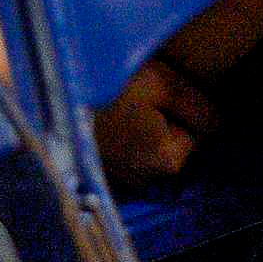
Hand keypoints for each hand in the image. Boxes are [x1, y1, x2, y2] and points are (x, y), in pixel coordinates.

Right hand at [94, 58, 218, 185]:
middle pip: (165, 146)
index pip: (194, 134)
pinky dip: (108, 143)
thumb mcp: (163, 82)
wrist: (44, 93)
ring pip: (138, 152)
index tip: (156, 92)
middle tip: (133, 94)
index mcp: (166, 158)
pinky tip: (95, 120)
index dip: (179, 109)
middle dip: (157, 124)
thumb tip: (218, 123)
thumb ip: (198, 106)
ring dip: (132, 133)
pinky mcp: (90, 173)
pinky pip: (112, 158)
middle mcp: (143, 178)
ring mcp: (114, 179)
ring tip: (111, 104)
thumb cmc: (107, 85)